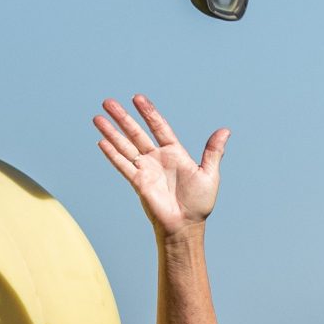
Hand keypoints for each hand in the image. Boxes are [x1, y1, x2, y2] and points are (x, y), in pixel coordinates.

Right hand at [93, 95, 227, 236]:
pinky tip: (101, 141)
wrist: (186, 226)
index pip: (158, 126)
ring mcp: (146, 170)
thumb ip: (213, 152)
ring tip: (98, 117)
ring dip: (111, 132)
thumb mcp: (209, 174)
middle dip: (122, 117)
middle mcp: (157, 158)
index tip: (137, 98)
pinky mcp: (138, 183)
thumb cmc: (199, 204)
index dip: (148, 112)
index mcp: (174, 153)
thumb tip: (225, 130)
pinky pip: (123, 165)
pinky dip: (112, 154)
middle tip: (108, 102)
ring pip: (125, 146)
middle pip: (136, 133)